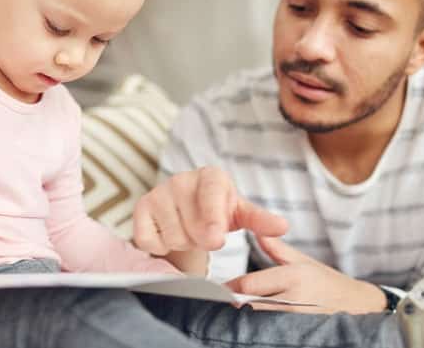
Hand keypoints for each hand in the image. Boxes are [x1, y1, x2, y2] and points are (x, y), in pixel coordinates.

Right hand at [133, 167, 287, 254]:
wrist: (187, 206)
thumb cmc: (219, 209)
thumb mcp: (241, 214)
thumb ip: (260, 220)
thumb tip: (283, 226)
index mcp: (211, 176)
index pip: (211, 196)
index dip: (213, 219)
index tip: (216, 240)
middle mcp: (181, 179)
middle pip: (192, 227)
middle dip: (201, 240)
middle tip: (205, 234)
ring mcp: (158, 192)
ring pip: (172, 237)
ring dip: (183, 243)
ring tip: (188, 231)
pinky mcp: (140, 208)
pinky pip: (149, 241)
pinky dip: (161, 246)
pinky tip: (169, 234)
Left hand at [224, 235, 385, 313]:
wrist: (357, 306)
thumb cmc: (328, 281)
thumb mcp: (303, 261)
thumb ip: (277, 249)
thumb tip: (258, 232)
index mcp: (293, 276)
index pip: (251, 284)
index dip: (231, 287)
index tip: (217, 287)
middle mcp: (294, 299)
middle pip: (251, 304)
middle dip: (235, 303)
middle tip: (217, 300)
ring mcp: (296, 318)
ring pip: (260, 319)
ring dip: (245, 315)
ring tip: (232, 310)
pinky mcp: (298, 332)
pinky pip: (271, 329)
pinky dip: (260, 325)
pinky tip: (252, 322)